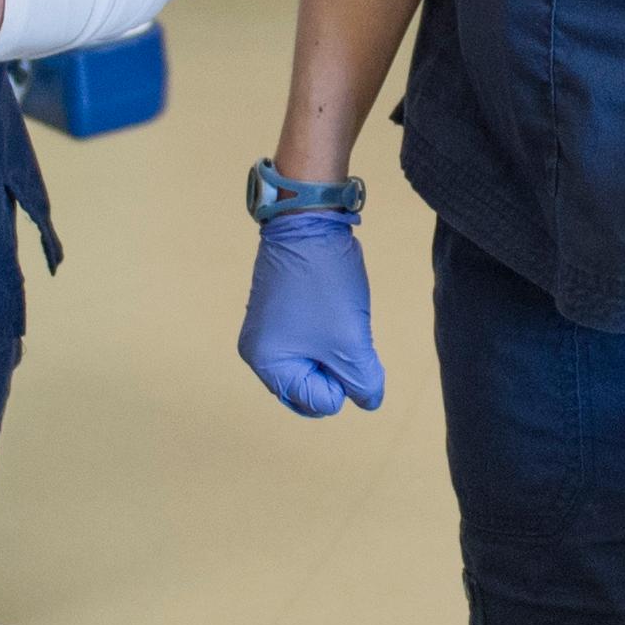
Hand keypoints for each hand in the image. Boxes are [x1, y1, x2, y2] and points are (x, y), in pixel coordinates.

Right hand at [240, 195, 382, 415]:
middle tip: (346, 337)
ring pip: (312, 364)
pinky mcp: (276, 312)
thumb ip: (363, 381)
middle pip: (310, 388)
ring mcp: (265, 330)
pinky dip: (325, 334)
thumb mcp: (351, 342)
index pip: (317, 402)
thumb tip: (368, 399)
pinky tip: (332, 309)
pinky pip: (306, 341)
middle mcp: (257, 352)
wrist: (309, 221)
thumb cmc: (325, 284)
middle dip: (336, 370)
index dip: (344, 381)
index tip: (347, 345)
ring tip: (338, 318)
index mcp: (267, 364)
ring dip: (333, 350)